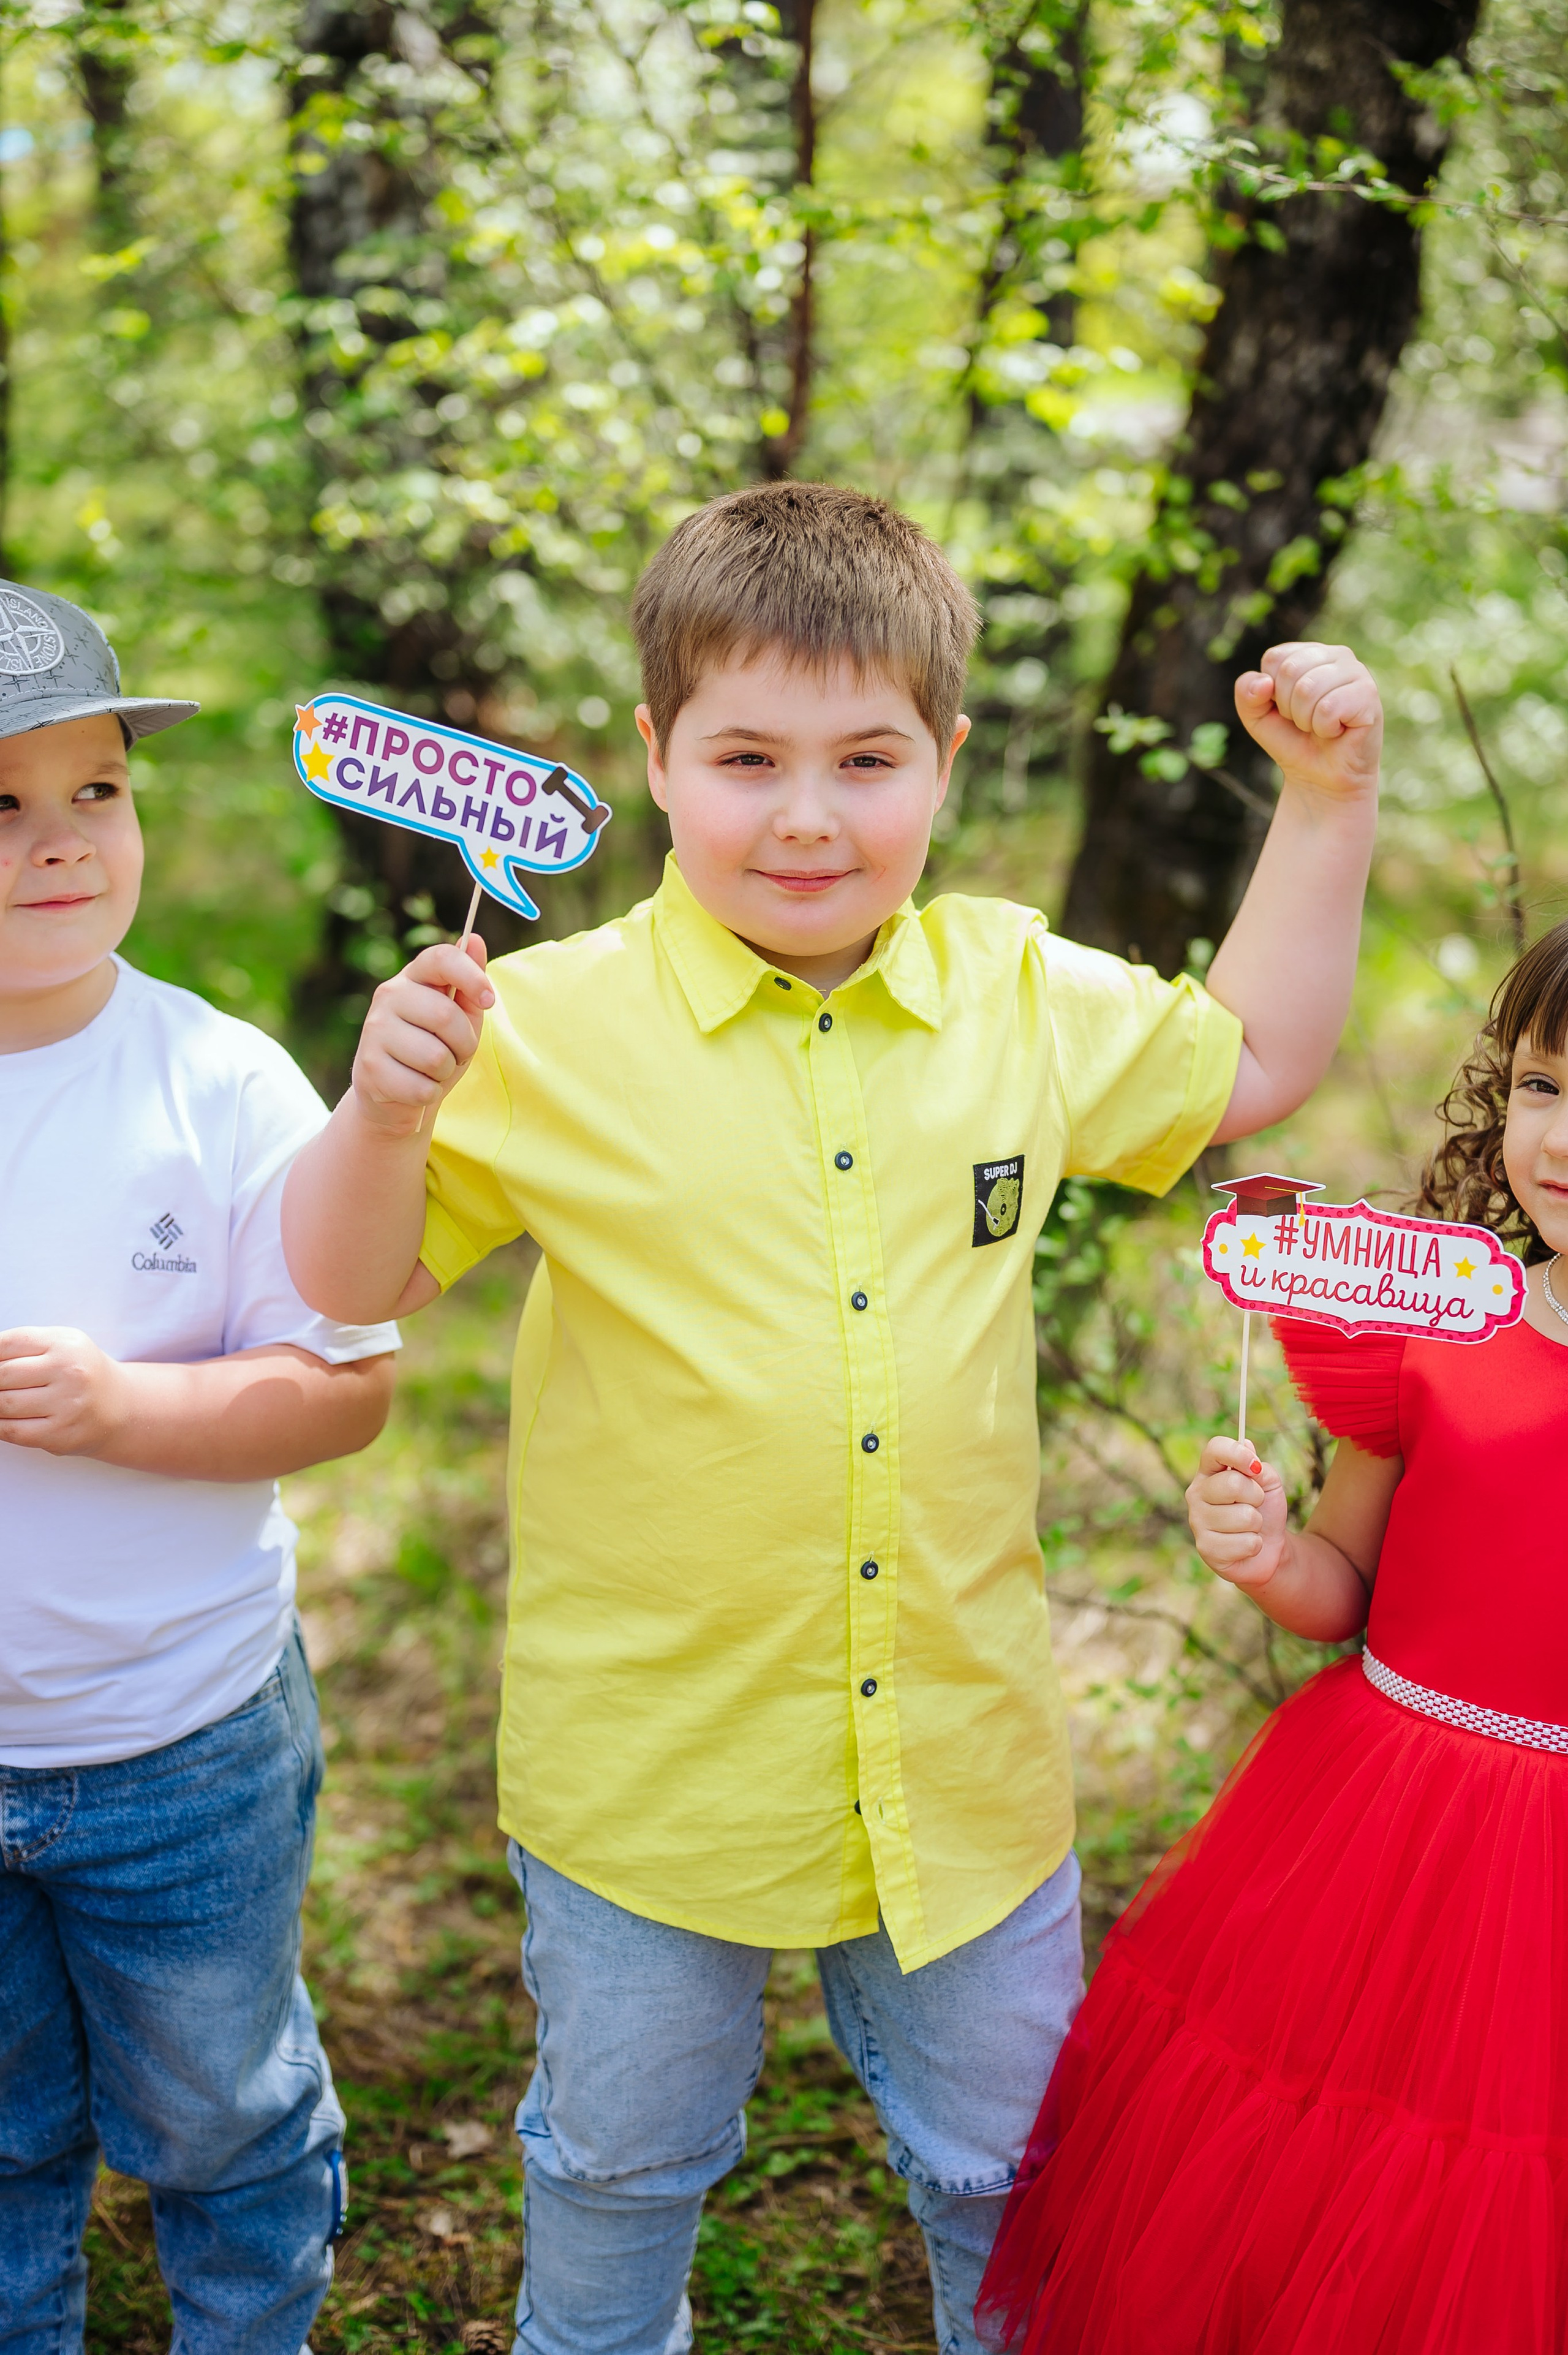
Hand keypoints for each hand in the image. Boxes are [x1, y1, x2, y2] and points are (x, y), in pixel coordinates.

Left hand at [0, 1327, 130, 1456]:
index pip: (7, 1344)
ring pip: (3, 1404)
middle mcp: (70, 1372)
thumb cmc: (79, 1373)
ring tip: (4, 1401)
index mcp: (66, 1344)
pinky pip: (11, 1430)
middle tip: (1, 1386)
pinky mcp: (60, 1433)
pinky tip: (4, 1418)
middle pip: (3, 1375)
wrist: (119, 1407)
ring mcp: (67, 1404)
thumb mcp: (61, 1345)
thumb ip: (23, 1346)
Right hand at [352, 936, 494, 1135]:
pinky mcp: (369, 1067)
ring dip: (445, 1071)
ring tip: (432, 1070)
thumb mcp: (460, 1017)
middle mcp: (388, 996)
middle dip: (464, 1044)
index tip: (489, 1000)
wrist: (394, 1096)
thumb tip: (476, 940)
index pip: (442, 958)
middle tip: (456, 1053)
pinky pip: (422, 1087)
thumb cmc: (435, 1050)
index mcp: (413, 977)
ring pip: (435, 1056)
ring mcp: (374, 1030)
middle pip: (445, 1015)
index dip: (471, 976)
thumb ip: (469, 984)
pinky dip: (429, 1094)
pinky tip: (415, 1087)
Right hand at [1185, 1435, 1288, 1593]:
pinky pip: (1245, 1542)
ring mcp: (1198, 1522)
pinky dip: (1255, 1544)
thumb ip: (1259, 1466)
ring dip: (1257, 1524)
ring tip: (1250, 1528)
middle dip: (1256, 1497)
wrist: (1268, 1549)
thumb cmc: (1264, 1511)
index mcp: (1209, 1473)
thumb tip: (1246, 1444)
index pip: (1214, 1449)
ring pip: (1244, 1516)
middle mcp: (1196, 1494)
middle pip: (1233, 1483)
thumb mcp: (1268, 1484)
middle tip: (1255, 1505)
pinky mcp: (1206, 1549)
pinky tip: (1246, 1546)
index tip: (1256, 1467)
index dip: (1237, 1454)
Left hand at [1234, 643, 1381, 803]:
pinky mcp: (1369, 694)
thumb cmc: (1292, 740)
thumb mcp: (1256, 716)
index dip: (1271, 692)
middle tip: (1305, 722)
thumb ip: (1246, 693)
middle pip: (1290, 671)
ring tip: (1320, 726)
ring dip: (1306, 720)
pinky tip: (1336, 731)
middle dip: (1288, 707)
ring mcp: (1356, 672)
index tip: (1286, 709)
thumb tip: (1264, 683)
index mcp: (1309, 653)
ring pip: (1308, 688)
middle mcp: (1337, 655)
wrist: (1319, 778)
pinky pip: (1328, 707)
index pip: (1275, 658)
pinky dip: (1324, 728)